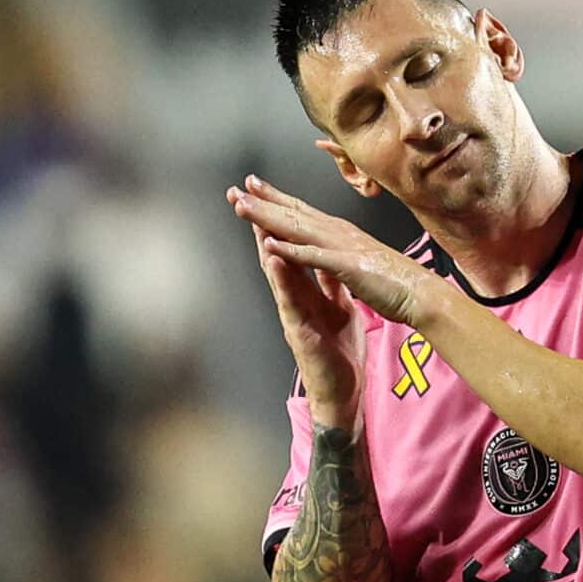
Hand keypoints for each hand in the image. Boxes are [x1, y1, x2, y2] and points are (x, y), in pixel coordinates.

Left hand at [227, 175, 443, 327]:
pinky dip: (291, 250)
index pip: (303, 213)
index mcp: (342, 235)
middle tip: (238, 188)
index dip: (278, 200)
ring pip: (298, 228)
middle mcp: (339, 234)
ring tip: (243, 207)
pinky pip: (314, 257)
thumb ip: (344, 254)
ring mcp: (342, 248)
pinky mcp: (347, 267)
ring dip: (269, 217)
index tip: (255, 188)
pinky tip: (270, 243)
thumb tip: (333, 250)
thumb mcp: (363, 263)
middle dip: (264, 200)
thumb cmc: (397, 281)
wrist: (422, 294)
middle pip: (295, 214)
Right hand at [227, 183, 364, 426]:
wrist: (344, 391)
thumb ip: (328, 283)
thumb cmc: (338, 351)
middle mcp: (293, 298)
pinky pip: (289, 301)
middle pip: (273, 254)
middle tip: (239, 192)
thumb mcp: (337, 307)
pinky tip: (274, 260)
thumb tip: (325, 257)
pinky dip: (282, 280)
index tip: (264, 189)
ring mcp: (293, 314)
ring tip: (253, 217)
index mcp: (304, 290)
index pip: (288, 248)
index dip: (278, 220)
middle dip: (258, 223)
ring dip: (263, 245)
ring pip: (276, 275)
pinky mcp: (299, 331)